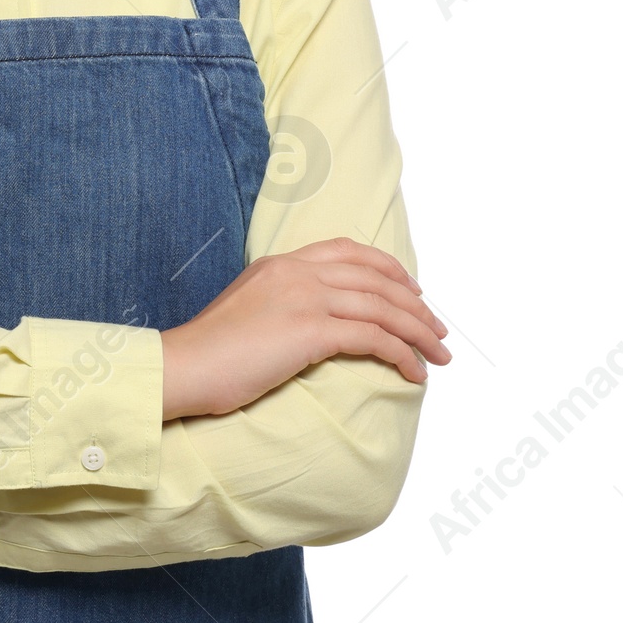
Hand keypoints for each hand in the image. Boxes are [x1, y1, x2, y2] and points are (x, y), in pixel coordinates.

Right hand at [160, 237, 448, 418]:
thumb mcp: (246, 308)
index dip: (386, 267)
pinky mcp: (310, 330)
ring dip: (418, 331)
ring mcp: (304, 297)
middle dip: (414, 303)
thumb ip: (278, 300)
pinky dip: (402, 354)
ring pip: (382, 306)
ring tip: (438, 354)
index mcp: (280, 263)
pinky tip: (415, 372)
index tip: (410, 288)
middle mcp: (296, 272)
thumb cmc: (209, 351)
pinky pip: (374, 337)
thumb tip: (307, 321)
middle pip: (374, 277)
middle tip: (437, 328)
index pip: (346, 250)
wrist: (184, 365)